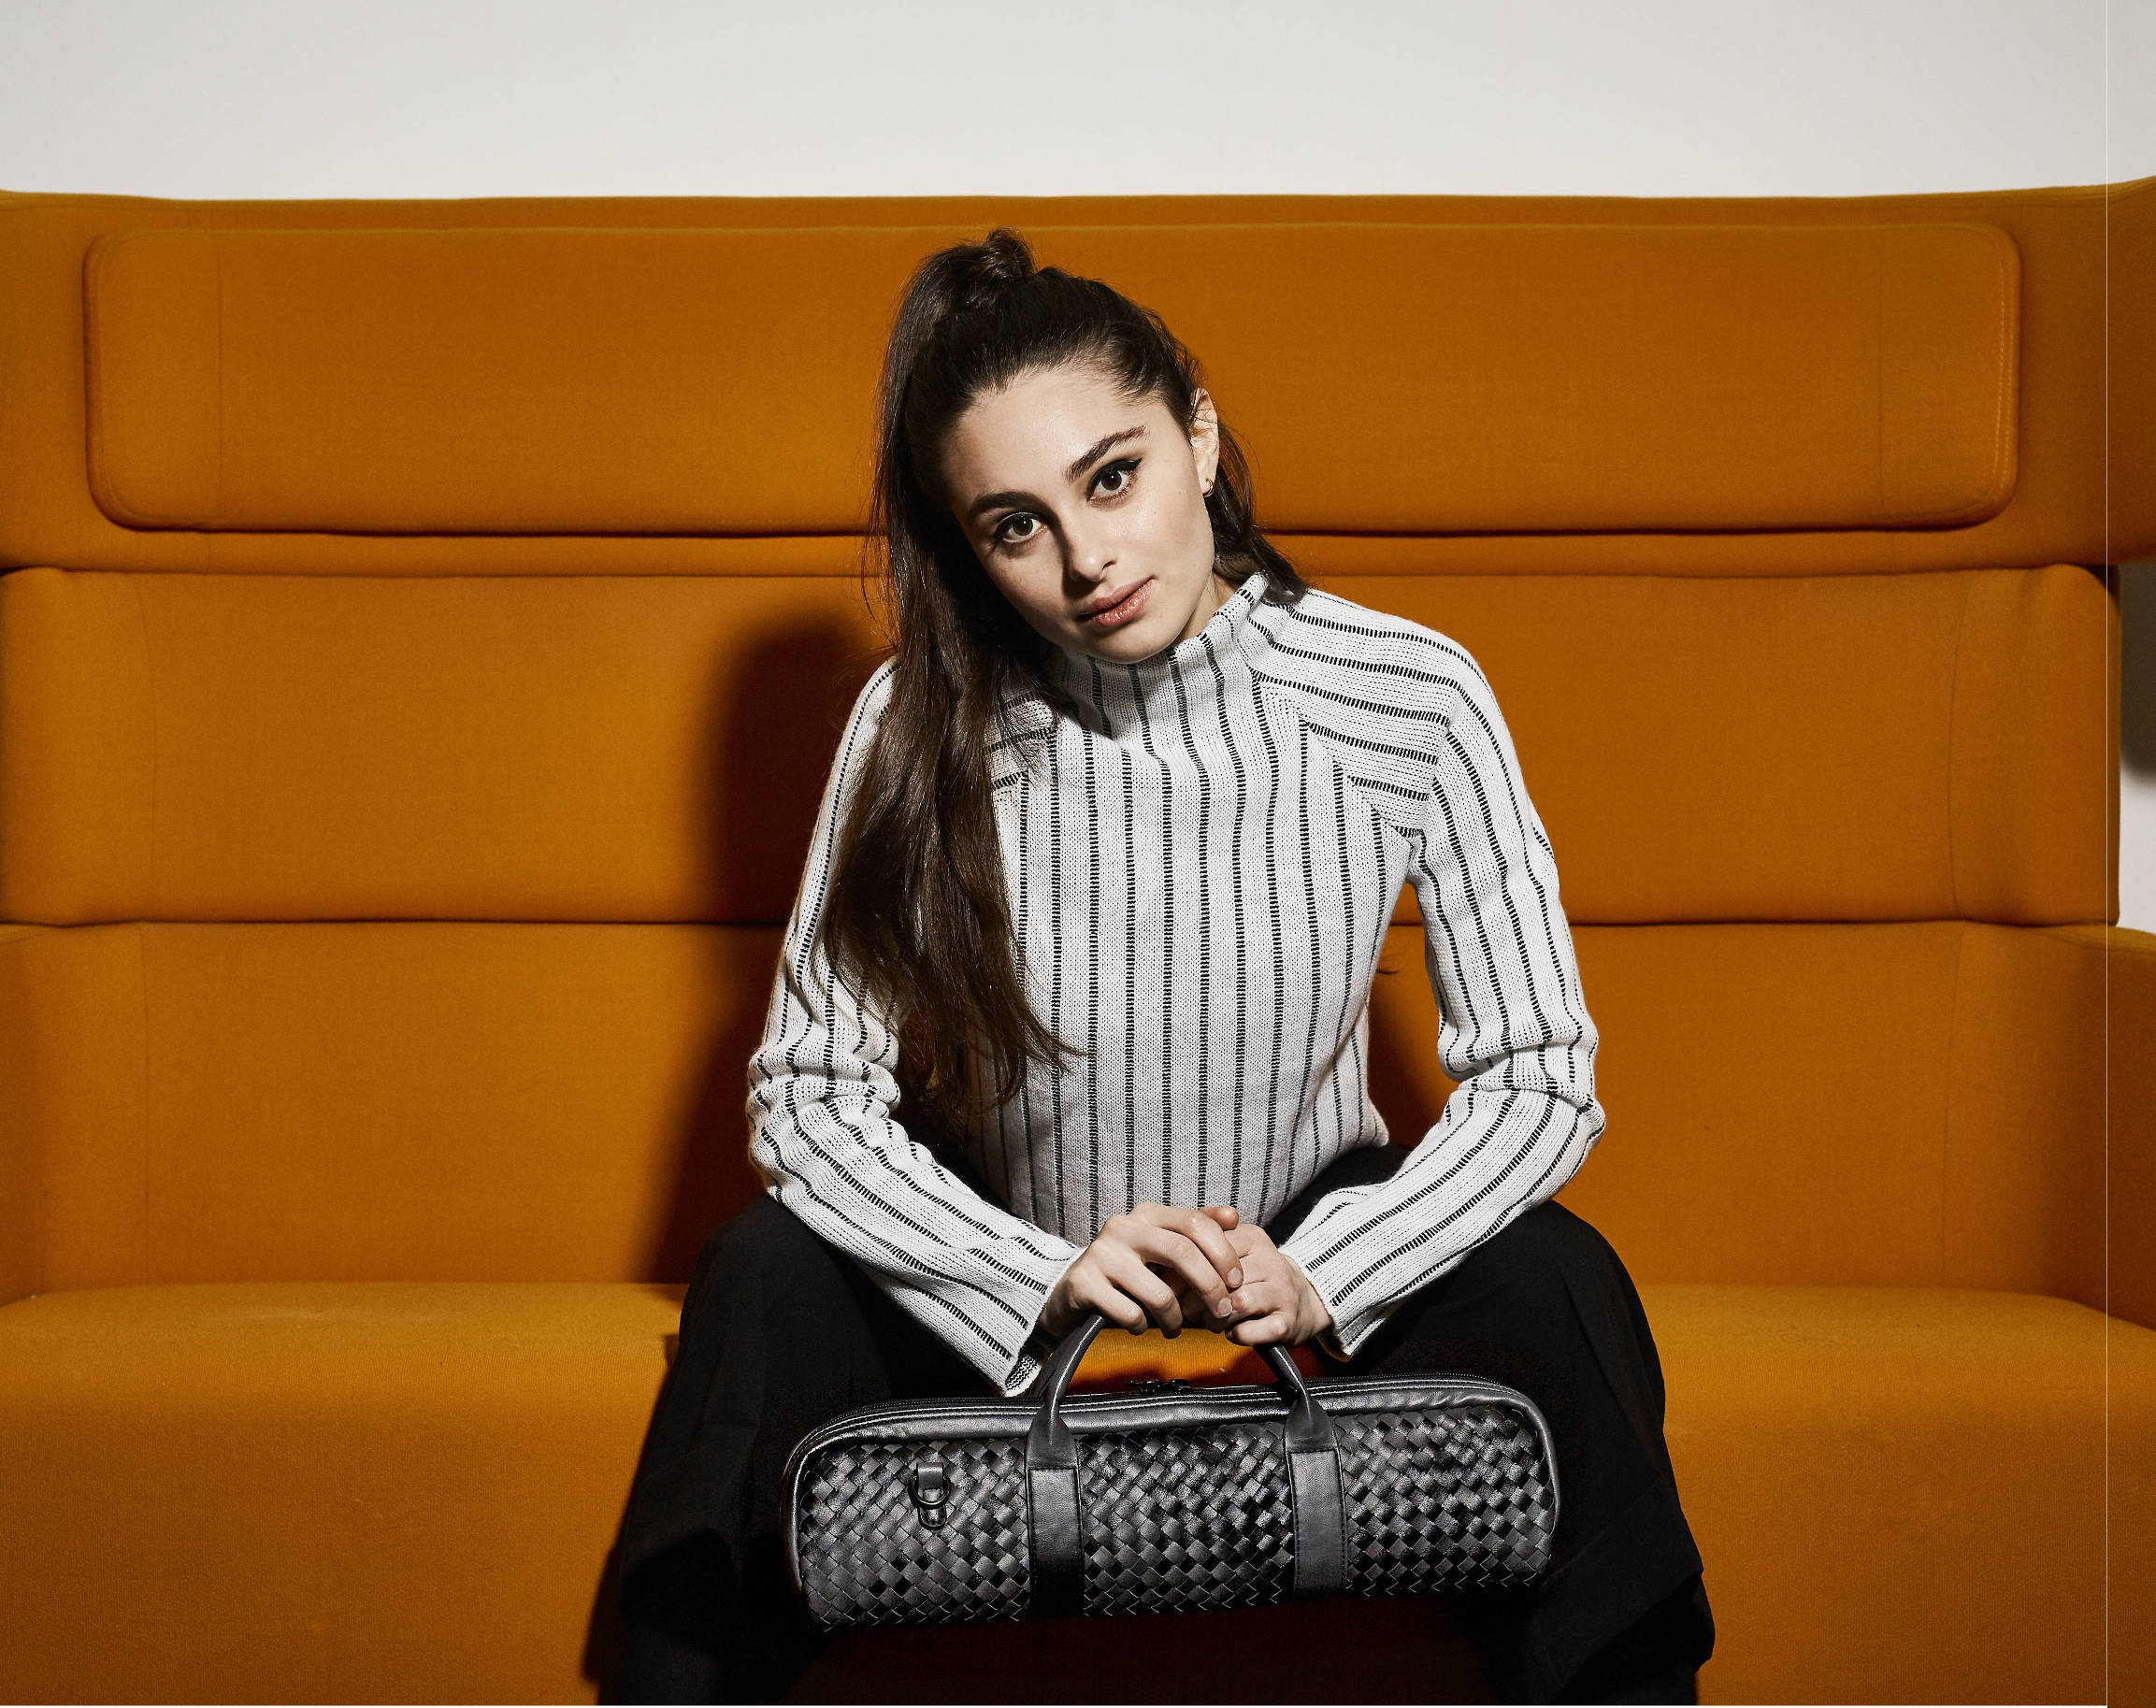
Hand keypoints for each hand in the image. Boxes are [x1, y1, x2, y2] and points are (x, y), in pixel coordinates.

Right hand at [1039, 1202, 1248, 1339]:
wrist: (1070, 1290)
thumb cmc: (1127, 1270)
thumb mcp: (1160, 1245)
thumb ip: (1196, 1231)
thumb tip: (1233, 1215)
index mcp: (1146, 1214)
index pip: (1195, 1222)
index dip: (1223, 1252)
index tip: (1237, 1281)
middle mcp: (1123, 1228)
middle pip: (1181, 1252)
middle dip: (1209, 1287)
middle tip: (1221, 1312)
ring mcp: (1101, 1255)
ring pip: (1159, 1293)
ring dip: (1176, 1319)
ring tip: (1175, 1327)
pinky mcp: (1085, 1284)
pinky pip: (1132, 1314)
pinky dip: (1144, 1327)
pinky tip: (1141, 1326)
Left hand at [1165, 1222, 1334, 1348]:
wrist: (1306, 1299)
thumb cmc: (1257, 1278)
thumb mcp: (1235, 1253)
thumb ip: (1203, 1249)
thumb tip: (1162, 1262)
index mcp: (1253, 1238)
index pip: (1210, 1249)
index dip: (1183, 1270)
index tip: (1167, 1285)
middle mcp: (1270, 1261)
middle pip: (1221, 1280)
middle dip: (1194, 1299)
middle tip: (1182, 1310)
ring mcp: (1282, 1291)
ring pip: (1237, 1303)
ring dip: (1214, 1319)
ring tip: (1208, 1322)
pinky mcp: (1287, 1320)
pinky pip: (1254, 1330)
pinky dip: (1237, 1335)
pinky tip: (1233, 1333)